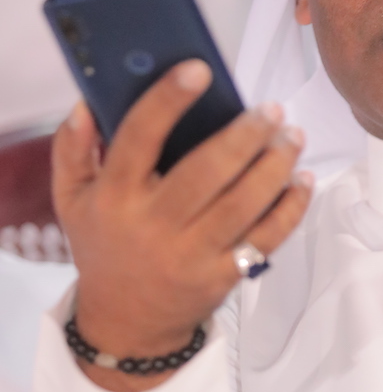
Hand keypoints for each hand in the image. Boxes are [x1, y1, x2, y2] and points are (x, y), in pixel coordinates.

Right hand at [53, 64, 312, 391]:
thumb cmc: (106, 248)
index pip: (138, 139)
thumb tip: (86, 103)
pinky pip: (264, 239)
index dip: (168, 100)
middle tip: (271, 109)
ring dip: (275, 167)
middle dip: (244, 136)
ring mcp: (191, 254)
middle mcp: (154, 225)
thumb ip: (72, 150)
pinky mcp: (223, 276)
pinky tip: (302, 180)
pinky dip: (290, 209)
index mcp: (115, 197)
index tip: (199, 70)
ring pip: (243, 205)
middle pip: (206, 173)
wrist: (126, 322)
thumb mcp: (72, 200)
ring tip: (293, 137)